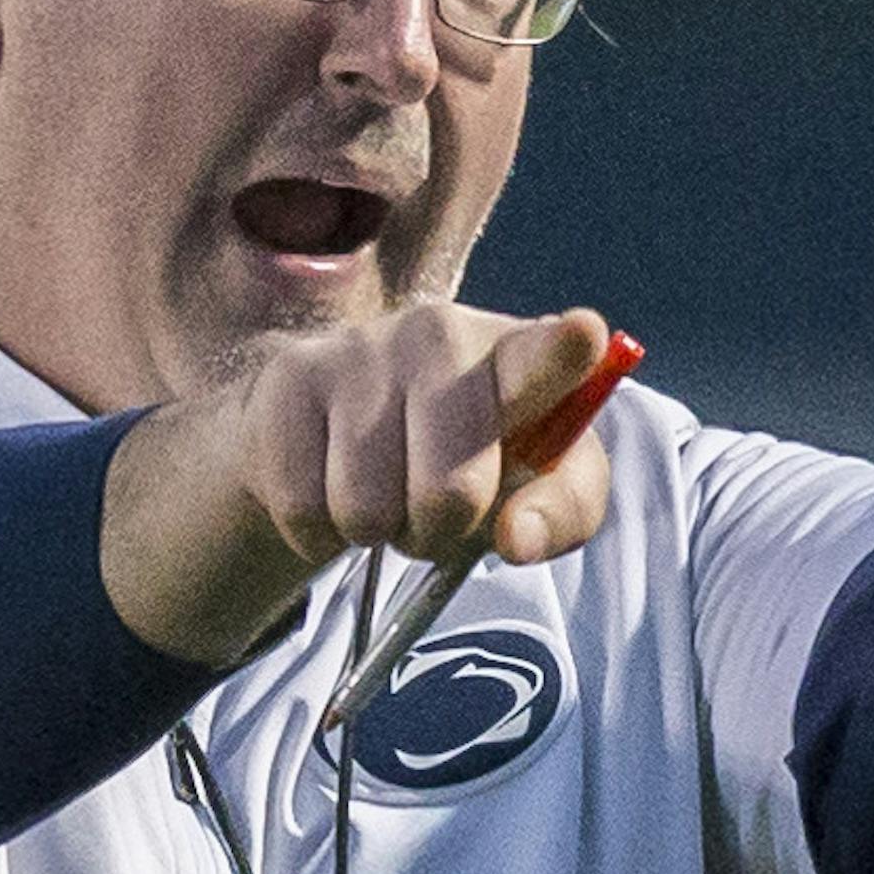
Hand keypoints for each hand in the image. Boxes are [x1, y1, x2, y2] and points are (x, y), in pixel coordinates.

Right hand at [102, 302, 619, 670]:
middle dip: (439, 532)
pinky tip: (330, 488)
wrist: (334, 426)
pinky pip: (304, 509)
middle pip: (449, 494)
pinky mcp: (290, 377)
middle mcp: (441, 334)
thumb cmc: (461, 459)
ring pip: (366, 511)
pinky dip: (319, 530)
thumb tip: (517, 539)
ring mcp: (360, 349)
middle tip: (435, 513)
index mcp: (515, 356)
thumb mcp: (532, 489)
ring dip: (376, 532)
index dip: (561, 353)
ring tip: (383, 493)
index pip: (541, 357)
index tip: (582, 336)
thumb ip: (559, 514)